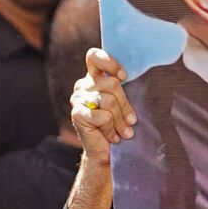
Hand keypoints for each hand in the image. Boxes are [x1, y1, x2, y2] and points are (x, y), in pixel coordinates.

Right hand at [70, 48, 135, 164]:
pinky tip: (112, 136)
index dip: (110, 64)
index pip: (94, 57)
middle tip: (131, 120)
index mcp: (93, 78)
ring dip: (120, 120)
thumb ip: (121, 87)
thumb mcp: (121, 102)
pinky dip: (111, 129)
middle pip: (111, 84)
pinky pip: (103, 116)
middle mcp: (83, 86)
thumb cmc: (116, 125)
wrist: (105, 152)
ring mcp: (77, 100)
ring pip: (109, 101)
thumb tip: (126, 77)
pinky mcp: (77, 114)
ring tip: (123, 131)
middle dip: (125, 105)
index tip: (124, 77)